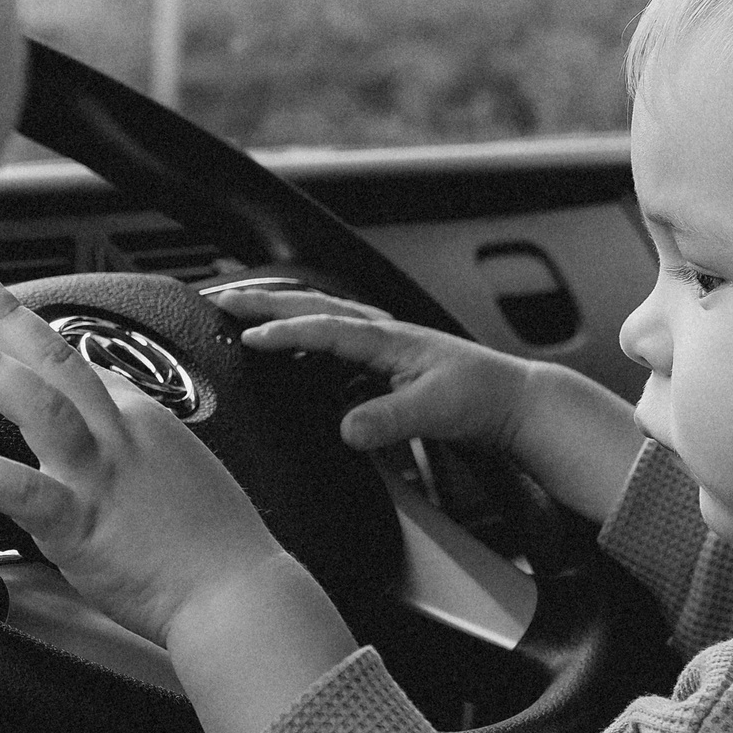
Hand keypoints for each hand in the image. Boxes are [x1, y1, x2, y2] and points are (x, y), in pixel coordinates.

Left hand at [0, 276, 296, 645]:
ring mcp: (96, 477)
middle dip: (14, 319)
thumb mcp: (193, 471)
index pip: (91, 370)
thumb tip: (126, 428)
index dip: (47, 345)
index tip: (17, 329)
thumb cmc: (222, 546)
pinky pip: (21, 489)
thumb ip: (150, 445)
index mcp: (149, 424)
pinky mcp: (77, 524)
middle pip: (61, 360)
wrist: (238, 594)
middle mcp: (120, 438)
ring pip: (41, 404)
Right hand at [208, 285, 536, 458]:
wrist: (512, 401)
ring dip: (279, 310)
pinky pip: (330, 334)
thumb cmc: (480, 400)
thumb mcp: (435, 412)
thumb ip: (389, 420)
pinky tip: (288, 344)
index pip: (323, 327)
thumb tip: (345, 430)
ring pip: (318, 314)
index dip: (281, 332)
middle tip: (220, 301)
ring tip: (240, 314)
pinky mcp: (383, 356)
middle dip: (263, 301)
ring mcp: (381, 339)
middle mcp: (381, 330)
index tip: (244, 336)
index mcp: (388, 338)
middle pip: (311, 304)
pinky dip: (300, 330)